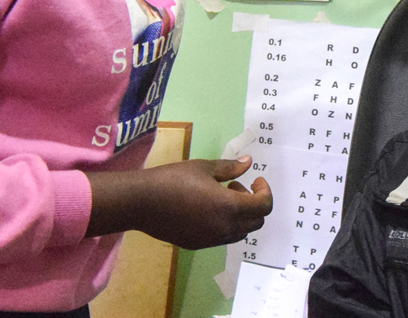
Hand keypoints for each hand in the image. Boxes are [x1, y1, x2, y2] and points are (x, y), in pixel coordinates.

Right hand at [84, 156, 272, 248]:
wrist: (142, 202)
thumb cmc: (173, 179)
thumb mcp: (203, 167)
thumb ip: (229, 167)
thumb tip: (249, 162)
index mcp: (229, 206)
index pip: (263, 206)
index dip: (265, 191)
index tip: (256, 179)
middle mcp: (224, 228)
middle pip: (256, 222)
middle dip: (253, 203)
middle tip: (235, 185)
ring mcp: (211, 239)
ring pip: (241, 232)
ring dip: (241, 215)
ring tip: (222, 196)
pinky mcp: (199, 244)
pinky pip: (224, 237)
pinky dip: (227, 224)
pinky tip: (208, 209)